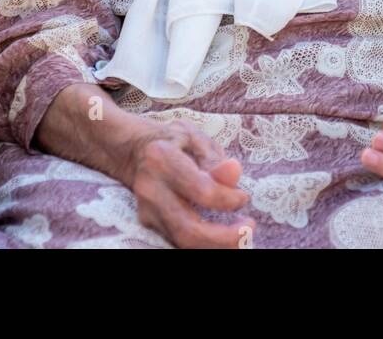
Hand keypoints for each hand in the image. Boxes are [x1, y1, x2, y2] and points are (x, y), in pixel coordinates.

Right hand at [122, 119, 254, 248]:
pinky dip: (203, 242)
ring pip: (182, 241)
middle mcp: (151, 190)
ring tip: (240, 237)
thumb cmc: (172, 141)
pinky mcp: (149, 223)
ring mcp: (147, 210)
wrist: (134, 151)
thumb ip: (214, 159)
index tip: (244, 197)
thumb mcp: (195, 138)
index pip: (201, 191)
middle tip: (248, 229)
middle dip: (223, 237)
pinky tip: (222, 236)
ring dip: (215, 244)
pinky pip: (178, 240)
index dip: (228, 199)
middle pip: (188, 229)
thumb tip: (234, 173)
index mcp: (162, 160)